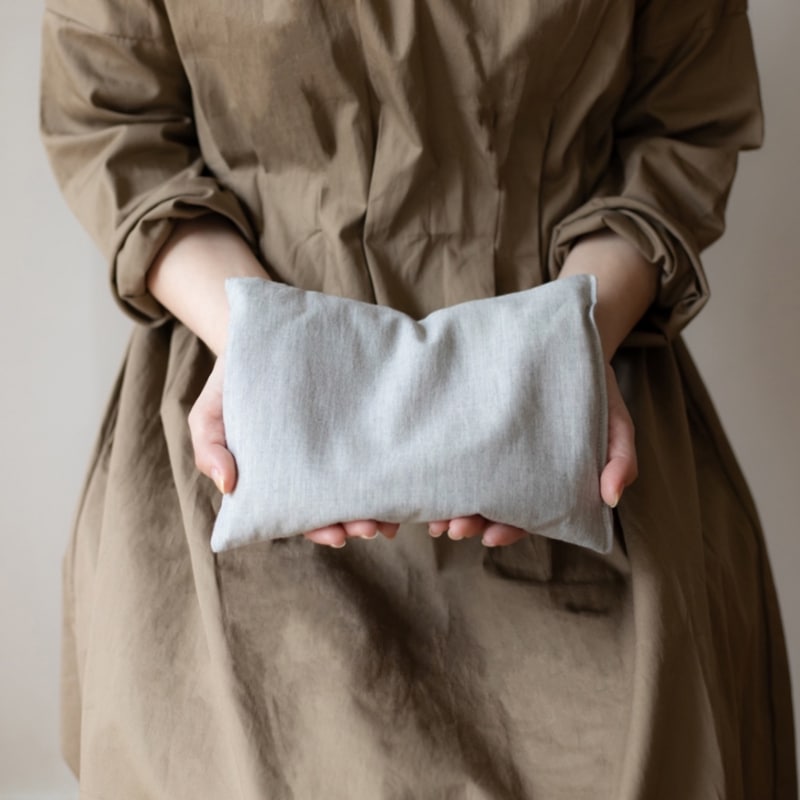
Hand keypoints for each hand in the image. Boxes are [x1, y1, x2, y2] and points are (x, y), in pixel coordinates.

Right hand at [189, 357, 399, 547]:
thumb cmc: (232, 379)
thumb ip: (209, 448)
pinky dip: (393, 465)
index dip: (318, 527)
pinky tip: (407, 476)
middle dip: (356, 521)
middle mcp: (312, 464)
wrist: (261, 335)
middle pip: (338, 504)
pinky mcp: (359, 415)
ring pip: (362, 481)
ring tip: (393, 512)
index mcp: (279, 474)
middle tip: (371, 526)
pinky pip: (379, 445)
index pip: (301, 513)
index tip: (336, 535)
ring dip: (379, 501)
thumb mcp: (208, 412)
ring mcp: (339, 441)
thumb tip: (228, 487)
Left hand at [426, 362, 636, 545]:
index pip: (526, 515)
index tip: (489, 537)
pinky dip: (439, 468)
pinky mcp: (475, 422)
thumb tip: (611, 497)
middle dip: (471, 522)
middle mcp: (518, 469)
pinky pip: (454, 451)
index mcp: (548, 479)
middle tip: (454, 528)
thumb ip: (621, 460)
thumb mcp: (617, 423)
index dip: (508, 529)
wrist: (570, 342)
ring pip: (469, 485)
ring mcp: (494, 446)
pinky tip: (424, 478)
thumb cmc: (595, 389)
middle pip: (491, 506)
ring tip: (434, 518)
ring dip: (450, 504)